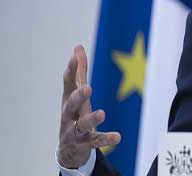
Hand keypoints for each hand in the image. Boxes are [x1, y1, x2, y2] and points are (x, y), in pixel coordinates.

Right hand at [57, 44, 120, 168]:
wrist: (67, 150)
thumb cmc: (74, 114)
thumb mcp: (76, 93)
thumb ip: (78, 72)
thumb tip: (77, 47)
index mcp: (68, 100)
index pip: (68, 83)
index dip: (71, 69)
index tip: (76, 55)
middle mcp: (68, 115)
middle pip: (70, 104)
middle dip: (78, 96)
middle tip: (88, 87)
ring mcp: (74, 131)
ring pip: (83, 125)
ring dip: (92, 119)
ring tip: (102, 113)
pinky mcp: (84, 144)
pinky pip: (96, 141)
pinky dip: (106, 139)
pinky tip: (118, 137)